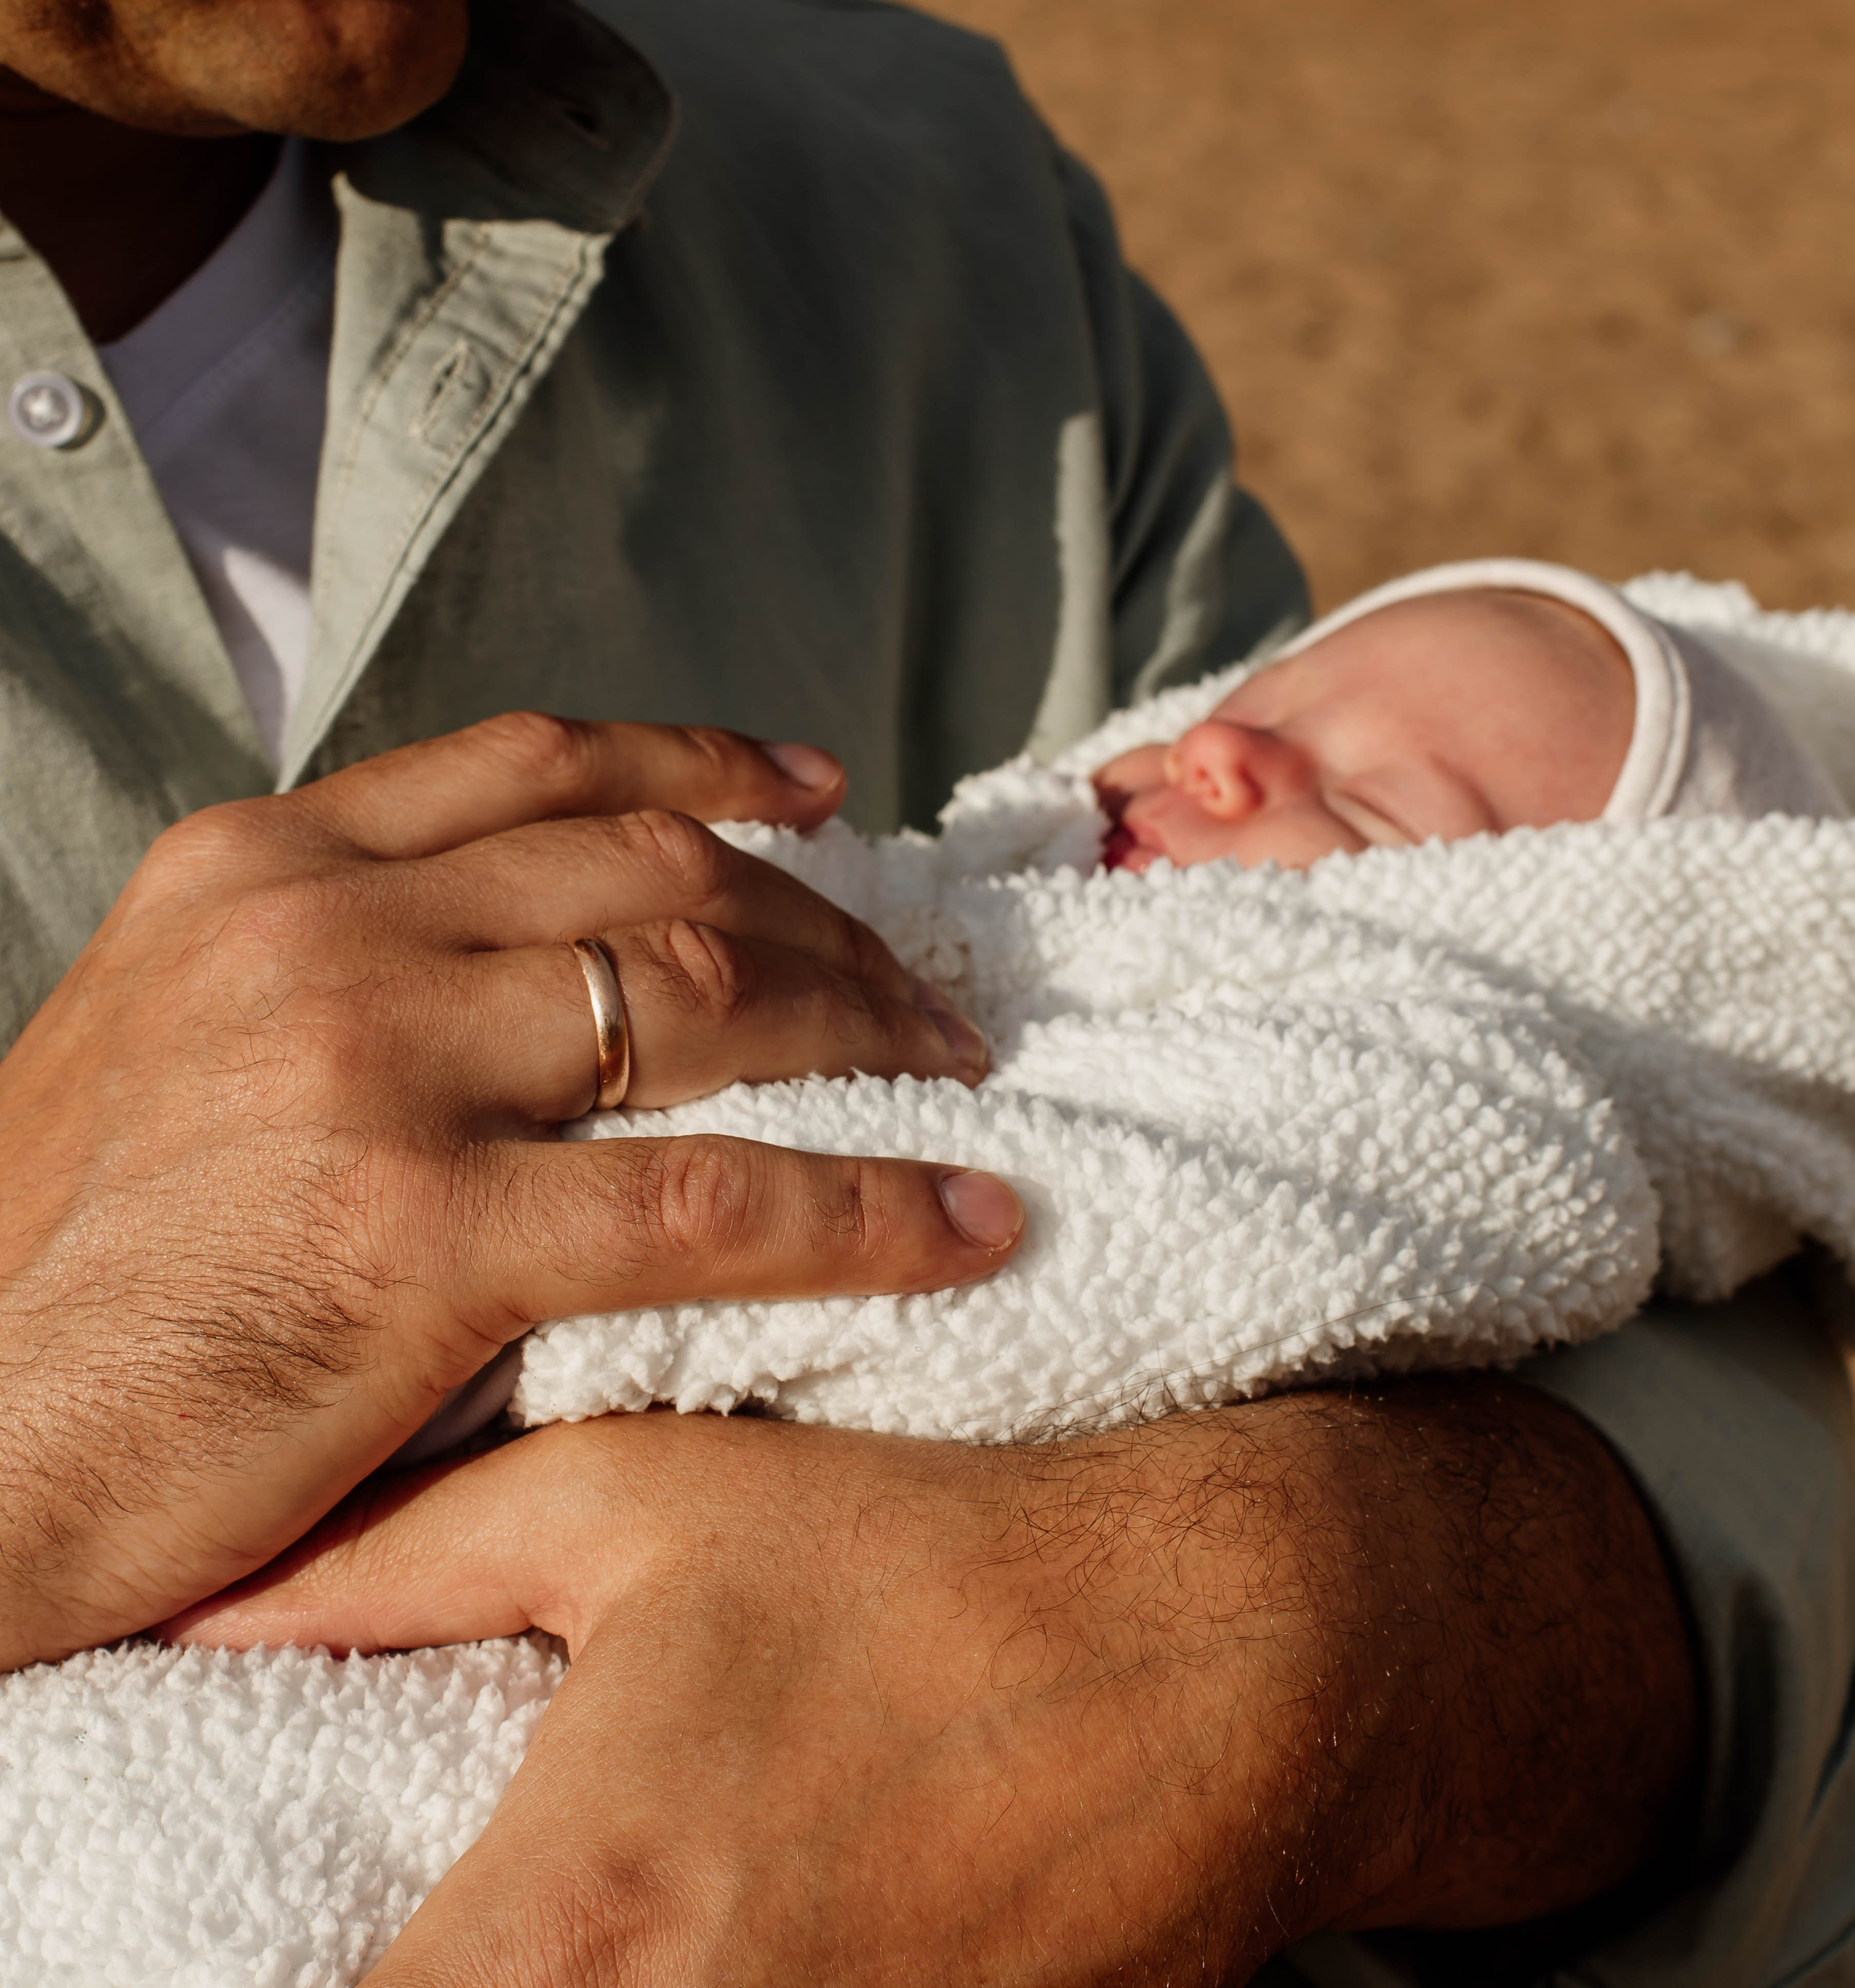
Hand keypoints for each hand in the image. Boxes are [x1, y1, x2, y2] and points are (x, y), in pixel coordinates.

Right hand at [0, 715, 1018, 1668]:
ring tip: (960, 1072)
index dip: (702, 761)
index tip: (815, 791)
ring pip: (707, 994)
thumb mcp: (166, 1042)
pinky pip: (710, 1200)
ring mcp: (371, 1066)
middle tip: (920, 988)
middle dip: (824, 922)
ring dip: (867, 1028)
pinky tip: (963, 1225)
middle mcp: (319, 929)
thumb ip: (325, 968)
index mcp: (257, 870)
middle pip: (657, 870)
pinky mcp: (418, 1232)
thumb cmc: (63, 1275)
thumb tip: (513, 962)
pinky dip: (866, 1207)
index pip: (535, 765)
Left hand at [175, 1382, 1698, 1984]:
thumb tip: (204, 1598)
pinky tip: (678, 1921)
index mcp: (566, 1926)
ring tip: (571, 1900)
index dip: (244, 1974)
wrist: (1220, 1653)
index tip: (272, 1909)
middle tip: (427, 1881)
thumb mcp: (642, 1504)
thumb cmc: (926, 1554)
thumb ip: (396, 1562)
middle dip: (408, 1967)